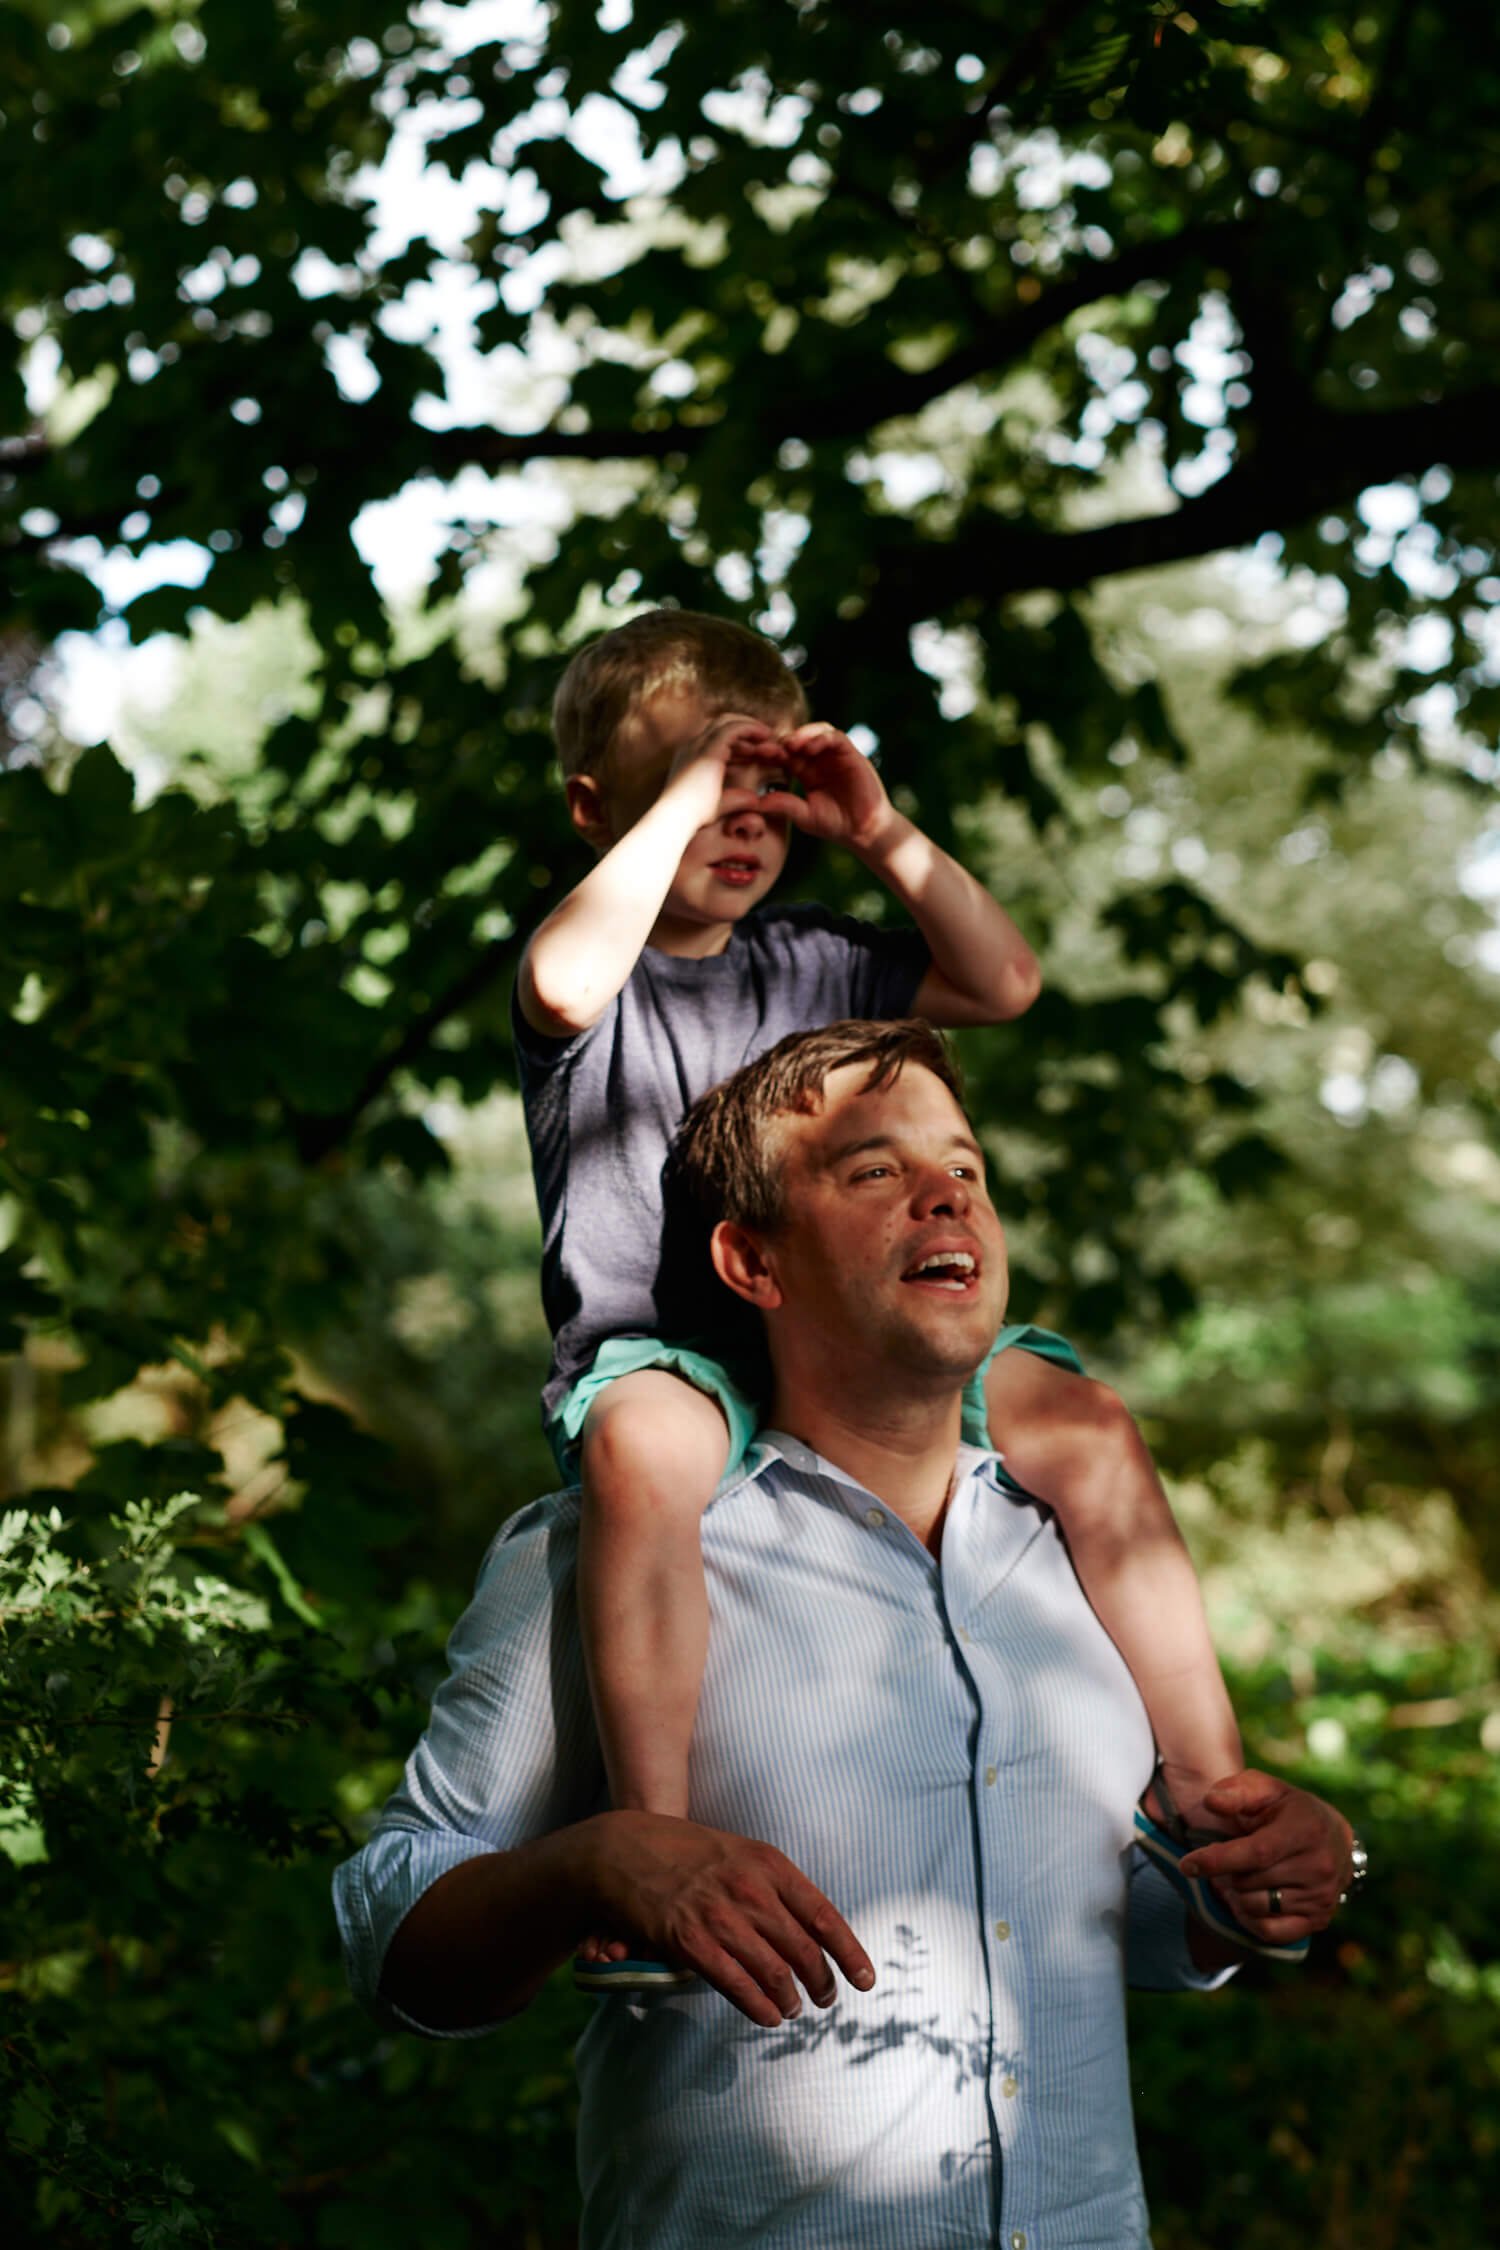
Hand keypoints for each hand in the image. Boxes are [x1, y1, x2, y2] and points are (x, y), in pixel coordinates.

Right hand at [584, 1809, 874, 2027]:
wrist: (623, 1847)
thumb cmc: (687, 1852)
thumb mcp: (740, 1853)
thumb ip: (774, 1886)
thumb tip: (810, 1926)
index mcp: (768, 1863)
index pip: (823, 1915)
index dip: (849, 1952)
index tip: (866, 1980)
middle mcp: (749, 1888)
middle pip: (803, 1949)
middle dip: (821, 1982)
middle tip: (825, 2000)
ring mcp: (718, 1915)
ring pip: (773, 1971)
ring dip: (790, 1999)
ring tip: (793, 2010)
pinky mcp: (688, 1941)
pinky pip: (736, 1984)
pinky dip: (758, 2006)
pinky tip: (768, 2016)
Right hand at [664, 712, 784, 831]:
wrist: (677, 818)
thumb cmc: (694, 818)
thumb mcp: (718, 805)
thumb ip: (737, 799)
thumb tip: (755, 799)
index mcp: (689, 757)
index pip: (714, 738)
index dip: (736, 742)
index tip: (754, 750)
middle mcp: (692, 746)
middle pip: (719, 724)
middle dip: (743, 728)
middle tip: (764, 737)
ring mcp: (699, 744)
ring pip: (727, 721)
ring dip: (748, 726)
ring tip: (768, 735)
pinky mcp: (710, 749)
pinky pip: (735, 728)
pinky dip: (751, 729)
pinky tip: (766, 736)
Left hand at [751, 722, 895, 852]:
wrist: (864, 831)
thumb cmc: (835, 824)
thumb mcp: (804, 815)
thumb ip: (784, 805)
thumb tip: (757, 801)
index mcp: (806, 772)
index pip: (785, 755)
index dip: (771, 753)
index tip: (755, 756)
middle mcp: (820, 760)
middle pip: (798, 739)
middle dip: (782, 741)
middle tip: (767, 748)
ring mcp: (835, 756)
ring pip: (816, 732)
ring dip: (801, 735)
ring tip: (789, 746)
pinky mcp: (851, 754)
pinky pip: (835, 738)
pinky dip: (821, 738)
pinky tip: (809, 748)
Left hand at [1179, 1771, 1351, 1945]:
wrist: (1334, 1839)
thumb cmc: (1288, 1810)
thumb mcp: (1265, 1789)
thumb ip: (1236, 1791)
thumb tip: (1211, 1802)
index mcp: (1305, 1830)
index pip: (1256, 1853)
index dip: (1217, 1860)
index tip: (1187, 1865)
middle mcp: (1319, 1867)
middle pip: (1249, 1882)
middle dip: (1228, 1872)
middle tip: (1233, 1858)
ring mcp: (1321, 1897)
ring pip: (1255, 1907)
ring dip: (1238, 1893)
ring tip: (1245, 1875)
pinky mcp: (1319, 1920)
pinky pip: (1270, 1932)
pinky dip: (1251, 1919)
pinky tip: (1250, 1899)